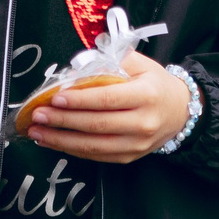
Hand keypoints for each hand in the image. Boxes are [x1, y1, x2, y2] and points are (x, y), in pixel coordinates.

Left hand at [25, 53, 191, 164]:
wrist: (180, 111)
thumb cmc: (156, 84)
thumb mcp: (140, 63)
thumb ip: (111, 61)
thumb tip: (77, 69)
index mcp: (146, 95)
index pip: (108, 99)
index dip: (80, 100)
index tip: (55, 97)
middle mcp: (143, 122)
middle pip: (97, 124)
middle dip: (62, 120)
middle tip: (38, 115)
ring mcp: (137, 144)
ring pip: (93, 145)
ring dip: (61, 140)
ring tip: (38, 131)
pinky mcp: (129, 157)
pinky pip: (97, 155)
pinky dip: (72, 150)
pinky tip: (54, 141)